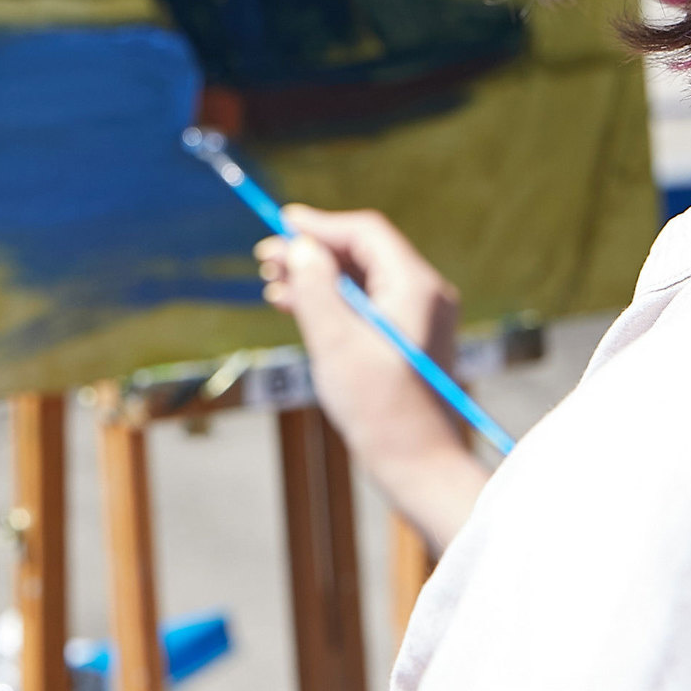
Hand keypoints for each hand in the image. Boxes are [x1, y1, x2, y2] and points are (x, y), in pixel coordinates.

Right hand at [257, 207, 493, 550]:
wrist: (420, 466)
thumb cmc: (380, 410)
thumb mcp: (337, 345)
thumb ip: (316, 289)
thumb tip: (301, 246)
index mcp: (416, 287)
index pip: (365, 234)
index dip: (320, 226)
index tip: (280, 224)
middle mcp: (424, 295)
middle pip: (363, 254)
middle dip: (313, 253)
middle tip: (266, 259)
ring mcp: (420, 318)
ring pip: (362, 280)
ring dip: (318, 279)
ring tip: (273, 286)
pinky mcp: (409, 340)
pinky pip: (368, 305)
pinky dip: (333, 303)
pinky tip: (297, 307)